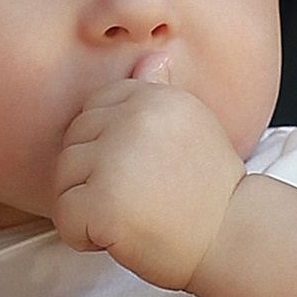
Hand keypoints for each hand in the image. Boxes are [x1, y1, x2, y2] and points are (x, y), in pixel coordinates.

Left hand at [53, 61, 243, 290]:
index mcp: (153, 97)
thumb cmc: (210, 192)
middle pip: (73, 143)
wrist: (233, 239)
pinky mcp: (102, 199)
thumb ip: (160, 93)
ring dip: (87, 208)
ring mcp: (115, 158)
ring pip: (63, 179)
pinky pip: (64, 215)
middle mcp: (133, 118)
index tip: (142, 172)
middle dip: (93, 178)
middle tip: (138, 200)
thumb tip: (150, 57)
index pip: (94, 110)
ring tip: (131, 217)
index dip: (106, 148)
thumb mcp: (191, 127)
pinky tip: (121, 237)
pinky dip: (83, 236)